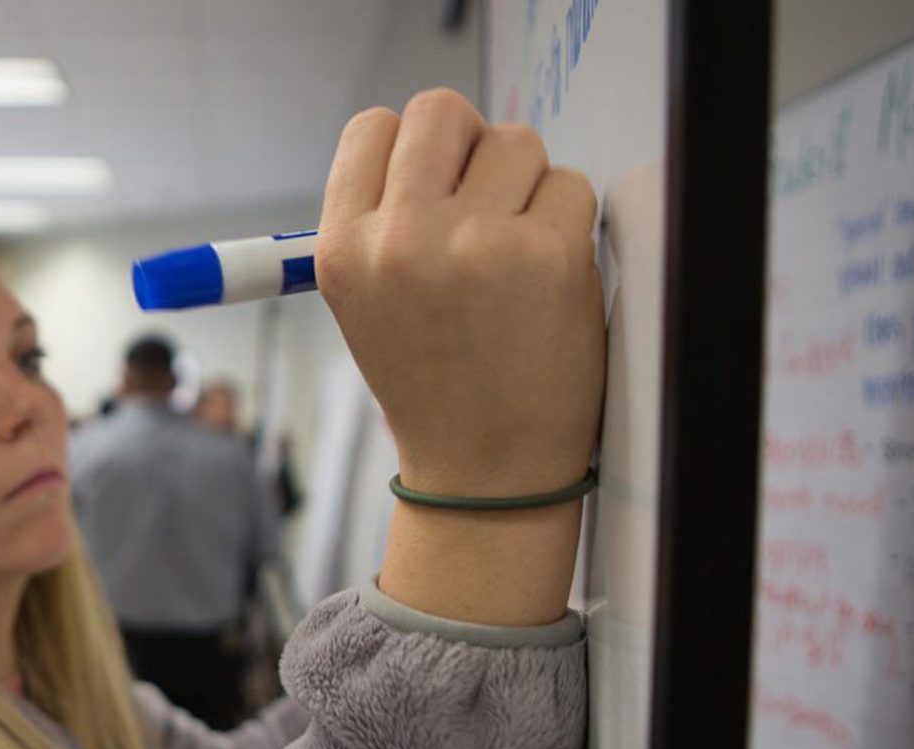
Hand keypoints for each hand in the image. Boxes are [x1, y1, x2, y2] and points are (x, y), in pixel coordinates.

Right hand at [316, 89, 604, 497]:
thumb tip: (439, 145)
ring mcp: (475, 243)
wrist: (484, 472)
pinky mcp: (547, 254)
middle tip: (483, 198)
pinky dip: (568, 221)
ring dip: (525, 185)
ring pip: (515, 142)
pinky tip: (547, 277)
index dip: (411, 146)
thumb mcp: (363, 305)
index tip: (433, 179)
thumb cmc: (432, 384)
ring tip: (514, 253)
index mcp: (342, 250)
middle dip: (470, 145)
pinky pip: (571, 186)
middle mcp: (399, 239)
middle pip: (441, 111)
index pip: (371, 128)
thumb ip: (384, 221)